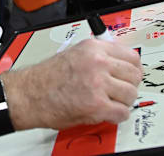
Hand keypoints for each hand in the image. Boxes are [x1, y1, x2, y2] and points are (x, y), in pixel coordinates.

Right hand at [2, 38, 142, 130]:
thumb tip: (119, 61)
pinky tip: (107, 113)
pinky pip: (122, 112)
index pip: (131, 56)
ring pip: (131, 94)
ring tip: (111, 102)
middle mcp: (98, 63)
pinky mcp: (96, 105)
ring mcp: (98, 84)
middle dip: (129, 85)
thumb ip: (98, 55)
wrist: (29, 94)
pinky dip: (117, 115)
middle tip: (120, 91)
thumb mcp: (74, 53)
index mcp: (94, 48)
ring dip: (123, 101)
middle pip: (134, 75)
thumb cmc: (46, 77)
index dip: (133, 68)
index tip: (130, 74)